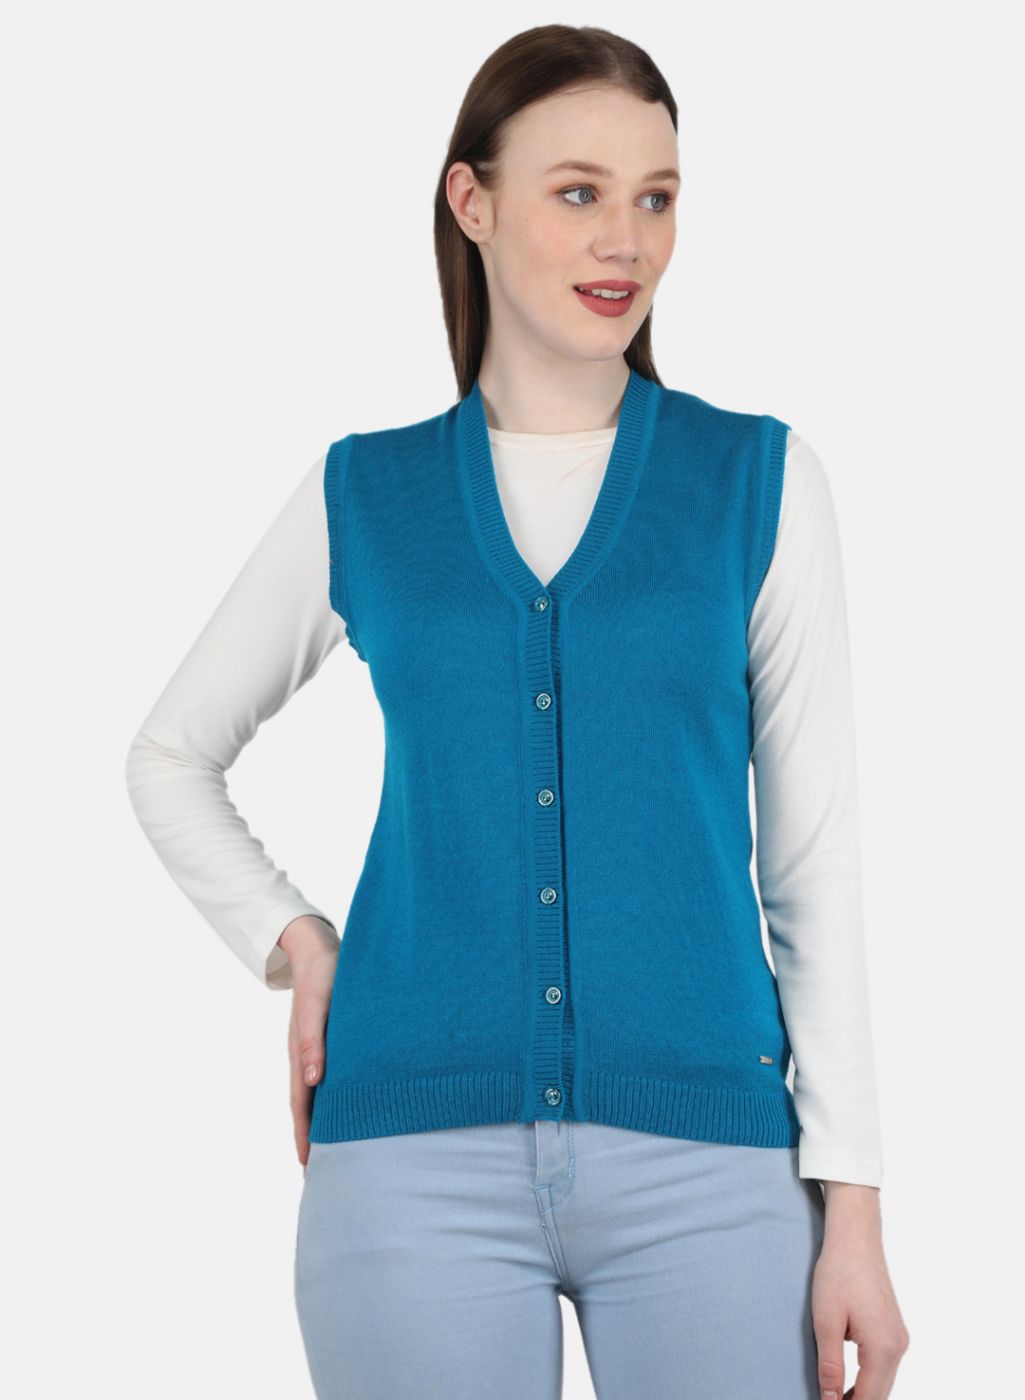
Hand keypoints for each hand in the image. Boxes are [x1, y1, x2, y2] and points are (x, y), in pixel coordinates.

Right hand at [279, 916, 338, 1172]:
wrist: (320, 947)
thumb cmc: (324, 975)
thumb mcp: (317, 1007)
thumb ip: (312, 1041)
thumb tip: (312, 1081)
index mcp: (302, 1054)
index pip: (301, 1106)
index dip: (305, 1136)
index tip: (310, 1167)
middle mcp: (307, 1057)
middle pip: (307, 1107)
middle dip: (313, 1139)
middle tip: (324, 1173)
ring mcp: (317, 1049)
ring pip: (318, 1094)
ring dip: (324, 1121)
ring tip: (337, 1149)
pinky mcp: (330, 1039)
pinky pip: (329, 1076)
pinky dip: (334, 1098)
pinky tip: (347, 1105)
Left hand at [812, 1184, 909, 1398]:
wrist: (856, 1237)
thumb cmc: (838, 1273)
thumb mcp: (826, 1321)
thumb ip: (831, 1366)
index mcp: (883, 1349)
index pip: (868, 1399)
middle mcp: (898, 1347)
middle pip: (881, 1395)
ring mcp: (899, 1337)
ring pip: (884, 1382)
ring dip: (863, 1394)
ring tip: (834, 1396)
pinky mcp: (894, 1329)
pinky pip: (884, 1366)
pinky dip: (868, 1378)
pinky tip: (847, 1379)